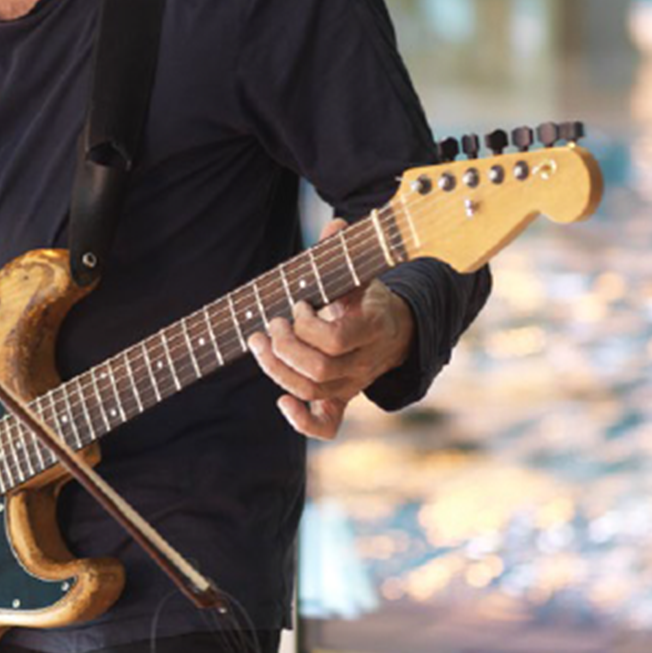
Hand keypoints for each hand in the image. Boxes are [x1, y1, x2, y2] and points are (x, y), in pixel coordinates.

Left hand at [247, 217, 414, 440]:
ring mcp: (353, 385)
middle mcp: (364, 363)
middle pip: (320, 371)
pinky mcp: (342, 401)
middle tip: (271, 324)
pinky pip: (327, 427)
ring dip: (277, 371)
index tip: (298, 305)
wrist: (392, 330)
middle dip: (285, 347)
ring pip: (314, 393)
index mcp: (372, 328)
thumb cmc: (365, 296)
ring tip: (259, 342)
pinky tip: (281, 402)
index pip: (337, 339)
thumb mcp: (360, 272)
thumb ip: (343, 251)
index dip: (309, 326)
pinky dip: (301, 422)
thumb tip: (336, 225)